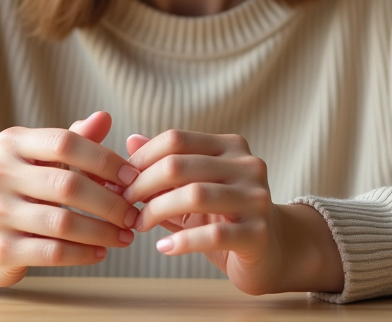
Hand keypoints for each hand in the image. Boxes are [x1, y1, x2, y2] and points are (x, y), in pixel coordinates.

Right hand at [0, 111, 139, 286]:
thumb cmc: (28, 189)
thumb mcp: (47, 160)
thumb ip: (77, 139)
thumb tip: (104, 117)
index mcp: (11, 144)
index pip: (65, 142)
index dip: (104, 159)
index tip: (132, 177)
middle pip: (67, 185)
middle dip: (110, 201)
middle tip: (134, 213)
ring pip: (63, 223)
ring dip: (102, 231)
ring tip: (126, 235)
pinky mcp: (0, 249)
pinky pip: (53, 252)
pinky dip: (84, 253)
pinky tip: (102, 251)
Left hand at [122, 130, 342, 295]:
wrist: (272, 252)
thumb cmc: (225, 217)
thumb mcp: (194, 186)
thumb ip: (166, 164)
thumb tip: (130, 139)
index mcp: (231, 147)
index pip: (177, 139)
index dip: (142, 158)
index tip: (120, 180)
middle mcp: (248, 165)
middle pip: (180, 164)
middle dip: (143, 184)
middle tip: (123, 204)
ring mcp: (257, 199)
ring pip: (194, 195)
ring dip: (156, 211)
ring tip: (138, 225)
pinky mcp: (259, 234)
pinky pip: (213, 235)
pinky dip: (182, 242)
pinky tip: (163, 248)